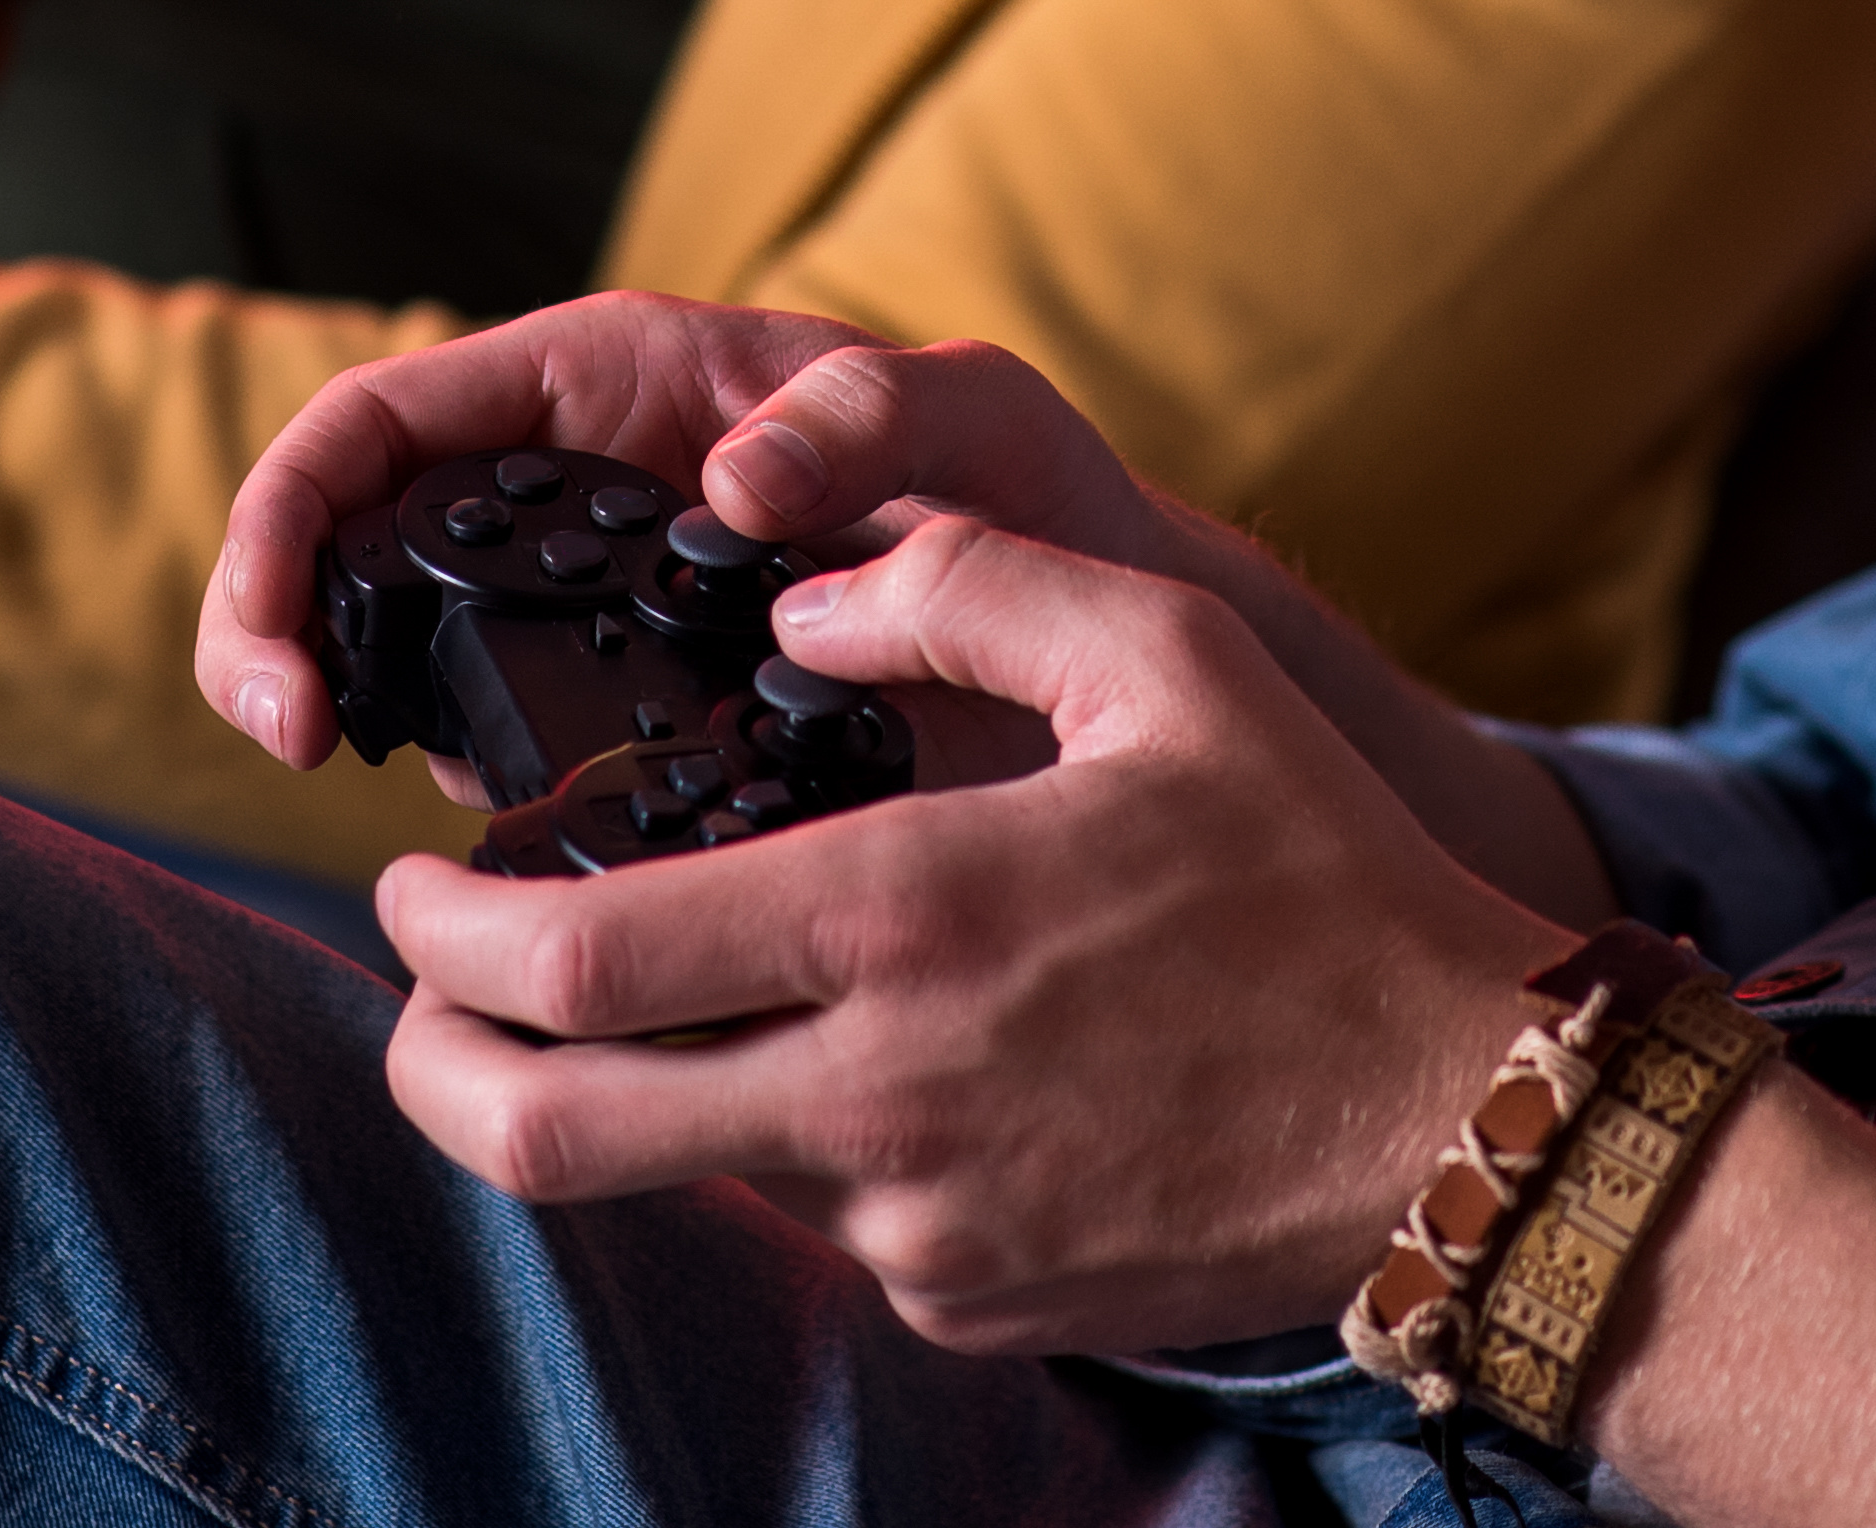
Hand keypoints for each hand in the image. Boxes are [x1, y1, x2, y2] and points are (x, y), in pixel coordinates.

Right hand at [195, 301, 1186, 777]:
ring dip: (375, 732)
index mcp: (612, 386)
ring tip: (430, 815)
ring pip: (410, 660)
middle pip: (347, 545)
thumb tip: (734, 476)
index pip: (374, 426)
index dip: (288, 528)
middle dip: (281, 637)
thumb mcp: (983, 414)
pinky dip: (477, 813)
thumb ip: (878, 407)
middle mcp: (577, 491)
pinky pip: (509, 755)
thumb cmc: (1044, 501)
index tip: (292, 662)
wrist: (1107, 654)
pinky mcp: (631, 717)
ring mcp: (593, 610)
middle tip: (300, 746)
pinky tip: (523, 884)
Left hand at [373, 511, 1574, 1356]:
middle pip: (544, 1128)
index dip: (441, 933)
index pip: (575, 962)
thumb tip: (805, 581)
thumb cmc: (1320, 873)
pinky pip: (834, 1218)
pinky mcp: (967, 1294)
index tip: (412, 884)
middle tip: (419, 994)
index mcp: (899, 919)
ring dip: (631, 1093)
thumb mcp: (1169, 657)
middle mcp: (875, 1091)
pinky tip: (899, 1060)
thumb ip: (964, 583)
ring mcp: (914, 1217)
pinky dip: (811, 1138)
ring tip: (654, 1000)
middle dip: (430, 1064)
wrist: (1462, 1126)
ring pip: (689, 1170)